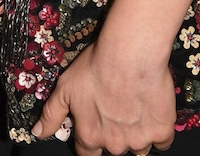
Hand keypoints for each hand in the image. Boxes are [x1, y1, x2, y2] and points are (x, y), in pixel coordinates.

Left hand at [32, 40, 174, 155]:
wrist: (130, 53)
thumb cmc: (96, 66)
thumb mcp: (65, 86)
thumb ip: (51, 114)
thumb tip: (37, 133)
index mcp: (90, 136)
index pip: (87, 153)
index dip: (90, 138)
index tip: (95, 124)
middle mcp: (114, 145)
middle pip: (114, 149)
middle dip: (114, 134)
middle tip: (115, 107)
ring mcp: (139, 141)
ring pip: (138, 147)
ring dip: (136, 133)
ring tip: (133, 105)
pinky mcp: (161, 132)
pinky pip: (161, 140)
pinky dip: (158, 128)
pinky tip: (151, 107)